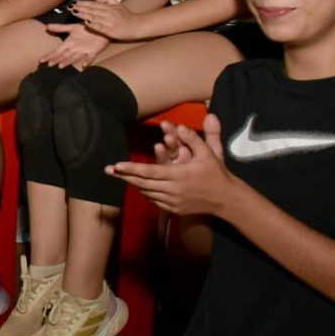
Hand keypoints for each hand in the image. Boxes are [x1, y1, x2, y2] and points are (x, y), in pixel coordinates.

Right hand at [39, 23, 109, 69]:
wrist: (100, 29)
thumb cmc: (86, 29)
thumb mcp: (72, 27)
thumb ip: (60, 28)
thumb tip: (47, 26)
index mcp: (69, 44)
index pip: (57, 51)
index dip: (49, 56)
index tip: (40, 60)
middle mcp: (75, 49)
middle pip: (64, 56)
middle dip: (56, 60)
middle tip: (49, 64)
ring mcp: (84, 51)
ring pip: (74, 57)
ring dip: (68, 61)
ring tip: (61, 65)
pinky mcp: (94, 51)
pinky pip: (90, 57)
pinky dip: (87, 61)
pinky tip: (83, 65)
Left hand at [69, 0, 142, 40]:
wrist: (136, 26)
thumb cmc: (126, 16)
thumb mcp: (118, 4)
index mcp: (109, 7)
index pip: (93, 4)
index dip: (84, 3)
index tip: (75, 2)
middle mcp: (108, 13)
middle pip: (91, 10)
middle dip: (80, 8)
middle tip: (70, 6)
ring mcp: (109, 22)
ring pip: (94, 17)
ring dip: (83, 15)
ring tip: (74, 12)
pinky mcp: (110, 31)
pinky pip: (100, 27)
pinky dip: (92, 25)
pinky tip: (85, 23)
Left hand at [105, 114, 237, 215]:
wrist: (226, 199)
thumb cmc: (216, 173)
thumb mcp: (208, 153)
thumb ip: (192, 139)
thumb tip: (179, 125)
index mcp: (179, 175)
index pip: (149, 172)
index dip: (131, 169)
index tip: (116, 165)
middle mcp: (173, 190)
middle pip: (142, 184)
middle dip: (123, 177)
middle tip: (108, 170)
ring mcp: (173, 202)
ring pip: (146, 193)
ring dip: (133, 184)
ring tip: (120, 176)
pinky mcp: (174, 209)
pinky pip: (153, 200)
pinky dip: (145, 192)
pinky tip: (138, 186)